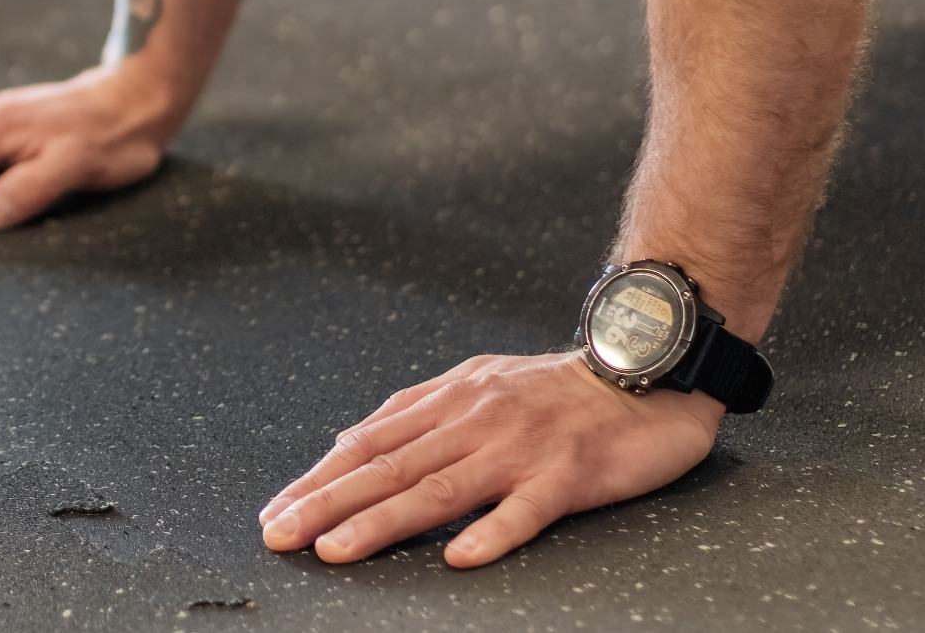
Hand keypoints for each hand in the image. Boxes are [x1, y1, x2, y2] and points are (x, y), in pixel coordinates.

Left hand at [259, 351, 721, 566]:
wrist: (646, 366)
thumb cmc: (561, 388)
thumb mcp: (478, 385)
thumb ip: (420, 415)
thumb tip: (354, 441)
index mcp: (451, 400)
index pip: (370, 443)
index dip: (319, 479)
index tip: (277, 510)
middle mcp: (475, 420)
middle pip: (389, 468)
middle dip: (327, 504)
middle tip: (280, 534)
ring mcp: (520, 446)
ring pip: (439, 488)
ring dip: (382, 521)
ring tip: (337, 550)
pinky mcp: (569, 472)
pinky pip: (526, 508)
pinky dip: (492, 532)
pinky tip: (460, 558)